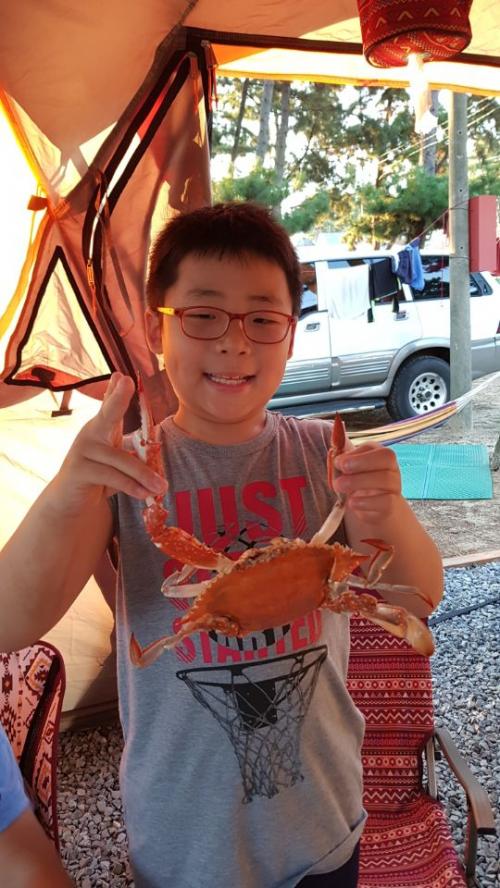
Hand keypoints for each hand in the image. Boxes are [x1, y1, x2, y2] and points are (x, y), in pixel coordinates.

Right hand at [50, 373, 166, 516]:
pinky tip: (144, 495)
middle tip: (127, 381)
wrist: (71, 499)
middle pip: (107, 414)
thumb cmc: (98, 473)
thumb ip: (126, 441)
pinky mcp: (78, 471)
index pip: (110, 405)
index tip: (123, 375)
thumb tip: (138, 426)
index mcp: (101, 426)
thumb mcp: (114, 454)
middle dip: (117, 398)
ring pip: (121, 460)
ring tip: (162, 487)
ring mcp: (81, 451)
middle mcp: (89, 433)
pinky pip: (112, 477)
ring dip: (144, 475)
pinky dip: (131, 487)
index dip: (117, 390)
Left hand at [333, 442, 401, 523]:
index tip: (338, 462)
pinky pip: (386, 501)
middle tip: (342, 470)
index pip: (374, 447)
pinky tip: (352, 503)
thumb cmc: (357, 486)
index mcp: (379, 456)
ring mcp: (395, 487)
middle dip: (361, 462)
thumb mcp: (348, 473)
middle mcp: (391, 469)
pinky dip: (366, 502)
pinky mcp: (393, 506)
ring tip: (340, 487)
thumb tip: (336, 452)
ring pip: (386, 479)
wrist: (371, 512)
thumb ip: (343, 461)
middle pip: (386, 457)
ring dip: (358, 481)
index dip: (355, 453)